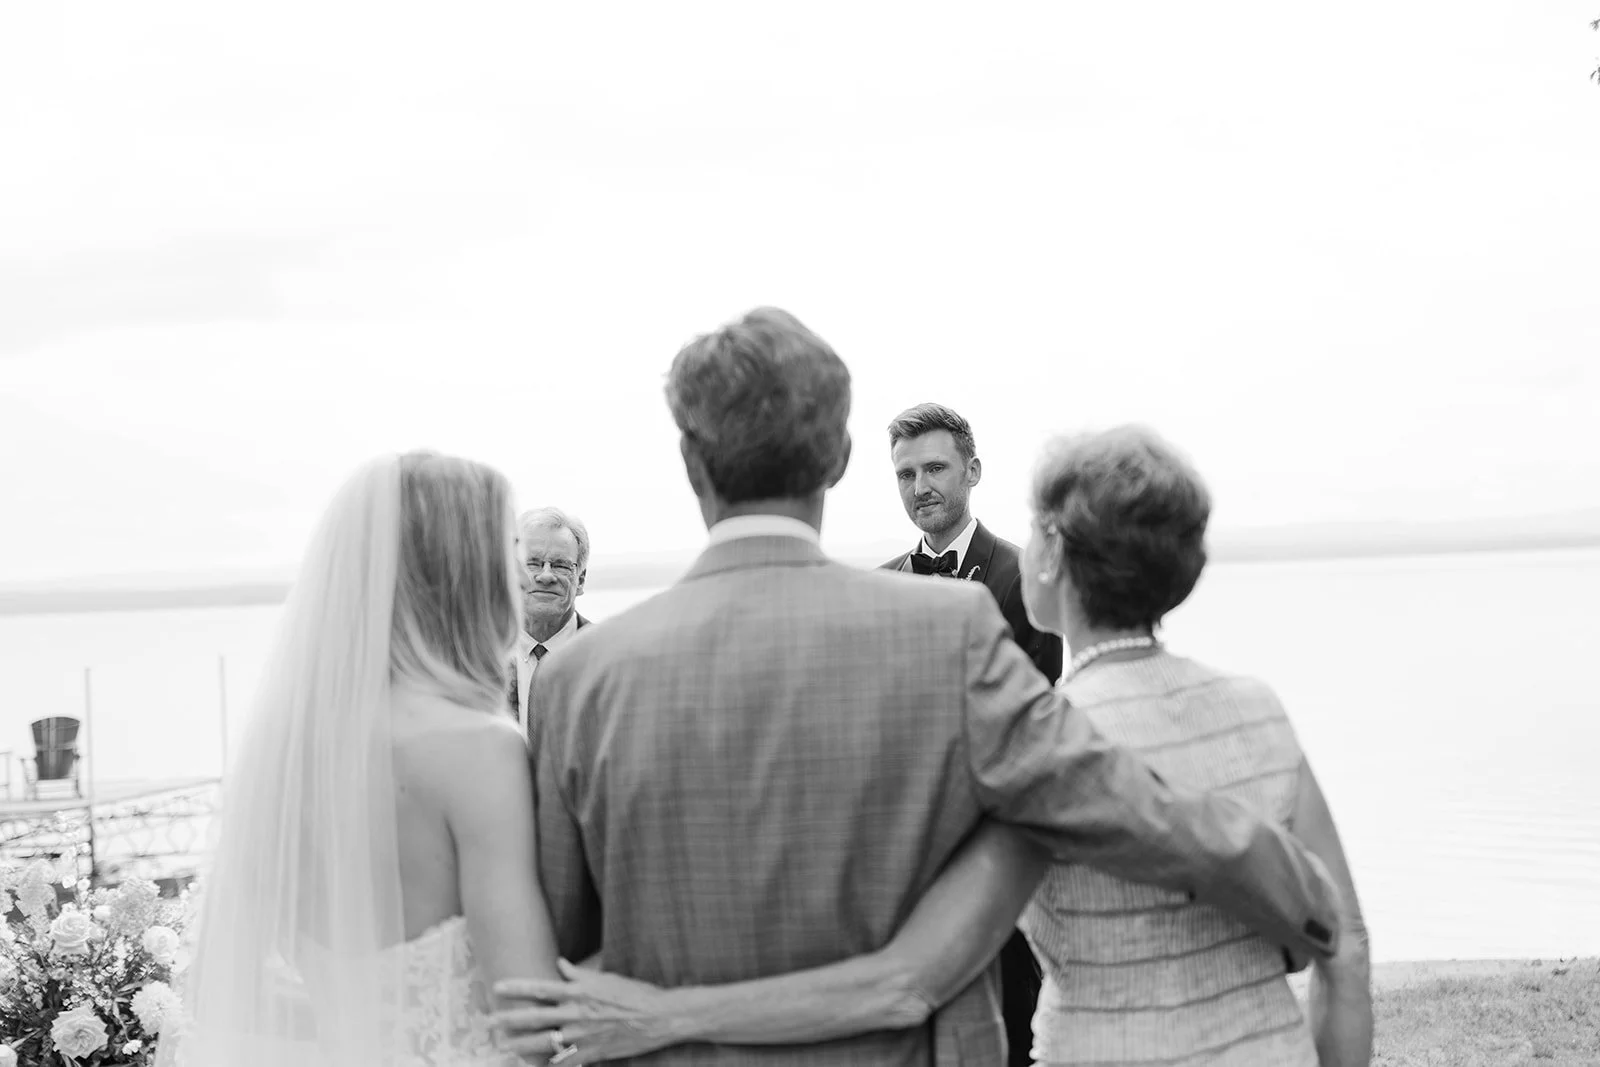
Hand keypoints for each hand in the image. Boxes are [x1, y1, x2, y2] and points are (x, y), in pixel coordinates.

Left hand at [491, 959, 688, 1064]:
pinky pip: (565, 1062)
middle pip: (535, 1019)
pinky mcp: (591, 1054)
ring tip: (504, 1047)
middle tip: (489, 1022)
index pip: (541, 989)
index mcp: (579, 993)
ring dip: (521, 1046)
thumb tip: (561, 964)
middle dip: (509, 1021)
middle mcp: (576, 1014)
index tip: (498, 987)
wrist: (657, 1018)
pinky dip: (552, 1064)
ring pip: (544, 1043)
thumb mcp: (606, 978)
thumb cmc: (634, 994)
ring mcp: (582, 1037)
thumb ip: (580, 974)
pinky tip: (539, 1066)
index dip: (517, 988)